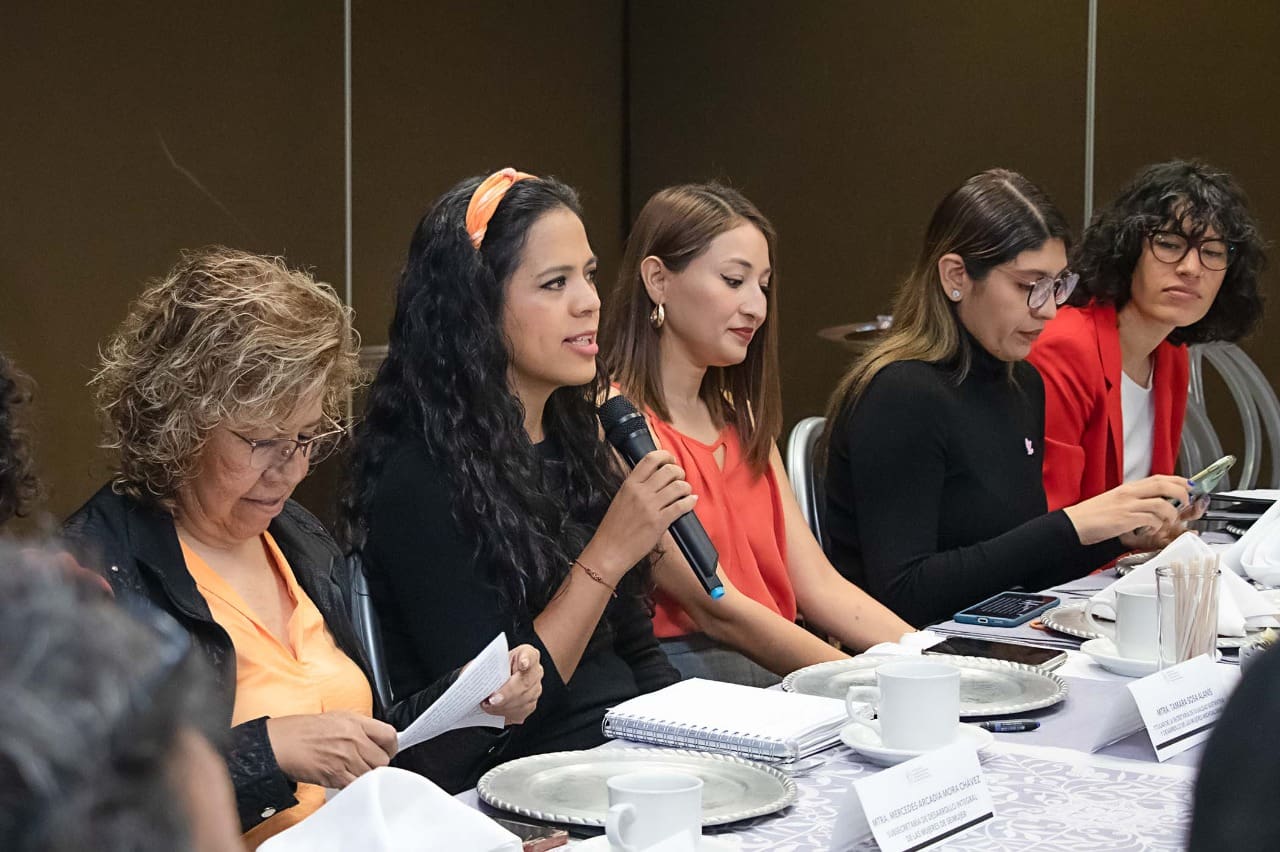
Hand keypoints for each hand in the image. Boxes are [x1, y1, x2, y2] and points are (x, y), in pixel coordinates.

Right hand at [266, 711, 397, 788]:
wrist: (281, 744)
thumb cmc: (303, 731)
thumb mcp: (337, 718)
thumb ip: (359, 727)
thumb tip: (376, 739)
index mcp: (355, 722)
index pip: (389, 735)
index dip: (391, 746)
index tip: (386, 751)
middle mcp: (353, 739)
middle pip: (383, 759)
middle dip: (377, 764)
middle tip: (366, 763)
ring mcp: (345, 758)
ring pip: (371, 774)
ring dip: (365, 776)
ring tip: (351, 770)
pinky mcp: (335, 775)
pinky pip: (356, 785)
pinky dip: (353, 785)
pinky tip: (344, 778)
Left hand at [482, 644, 542, 724]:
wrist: (492, 683)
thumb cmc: (489, 670)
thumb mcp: (484, 664)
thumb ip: (483, 667)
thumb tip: (475, 677)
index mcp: (525, 653)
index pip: (530, 655)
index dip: (527, 659)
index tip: (523, 664)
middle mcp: (534, 671)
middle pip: (525, 682)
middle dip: (508, 693)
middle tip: (492, 700)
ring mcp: (535, 688)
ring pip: (523, 700)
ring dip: (503, 706)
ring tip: (487, 706)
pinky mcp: (531, 704)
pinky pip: (521, 711)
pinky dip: (505, 713)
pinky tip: (494, 711)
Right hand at [586, 450, 696, 580]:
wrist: (608, 551)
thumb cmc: (613, 529)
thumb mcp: (620, 499)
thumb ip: (636, 487)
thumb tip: (656, 478)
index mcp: (629, 484)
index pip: (650, 459)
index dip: (665, 455)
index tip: (670, 460)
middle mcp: (640, 492)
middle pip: (668, 470)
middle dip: (679, 472)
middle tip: (679, 479)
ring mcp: (650, 507)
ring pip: (678, 486)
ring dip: (686, 487)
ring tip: (685, 492)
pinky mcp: (659, 522)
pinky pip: (681, 506)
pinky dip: (690, 502)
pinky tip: (690, 502)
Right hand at [1062, 475, 1191, 545]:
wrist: (1075, 524)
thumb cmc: (1092, 515)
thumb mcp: (1115, 501)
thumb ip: (1134, 499)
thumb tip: (1153, 502)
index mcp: (1128, 488)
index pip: (1159, 478)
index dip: (1178, 480)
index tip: (1189, 485)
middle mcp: (1129, 493)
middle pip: (1164, 486)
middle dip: (1181, 492)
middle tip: (1186, 501)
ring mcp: (1128, 506)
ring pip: (1162, 504)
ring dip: (1171, 514)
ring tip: (1168, 520)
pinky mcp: (1126, 519)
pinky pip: (1152, 520)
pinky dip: (1157, 526)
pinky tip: (1151, 529)